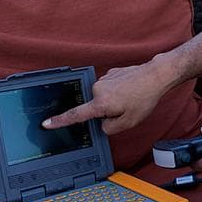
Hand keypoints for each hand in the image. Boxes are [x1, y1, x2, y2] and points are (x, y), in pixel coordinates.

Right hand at [41, 61, 174, 134]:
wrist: (155, 76)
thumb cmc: (143, 98)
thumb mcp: (128, 122)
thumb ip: (109, 128)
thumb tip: (102, 124)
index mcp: (100, 103)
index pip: (76, 115)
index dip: (60, 121)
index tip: (46, 123)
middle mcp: (98, 89)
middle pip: (96, 108)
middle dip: (108, 112)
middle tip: (127, 109)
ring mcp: (104, 79)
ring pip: (104, 98)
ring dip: (114, 101)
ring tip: (131, 98)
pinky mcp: (111, 73)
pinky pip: (110, 88)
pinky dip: (118, 92)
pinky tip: (131, 90)